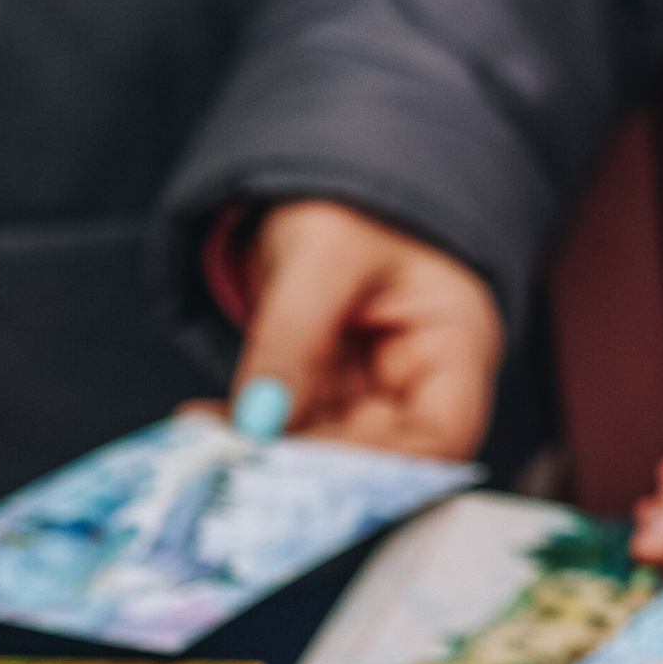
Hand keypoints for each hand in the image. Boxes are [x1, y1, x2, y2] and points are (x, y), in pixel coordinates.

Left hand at [200, 202, 502, 456]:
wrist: (324, 186)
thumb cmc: (350, 198)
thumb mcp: (321, 253)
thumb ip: (291, 339)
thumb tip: (260, 423)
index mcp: (455, 344)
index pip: (440, 438)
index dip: (380, 471)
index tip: (305, 478)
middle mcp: (422, 384)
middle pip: (381, 459)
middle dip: (308, 469)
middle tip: (236, 464)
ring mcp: (374, 394)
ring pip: (329, 451)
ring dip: (269, 455)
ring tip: (208, 441)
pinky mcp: (329, 395)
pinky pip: (295, 430)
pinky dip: (252, 432)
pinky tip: (207, 423)